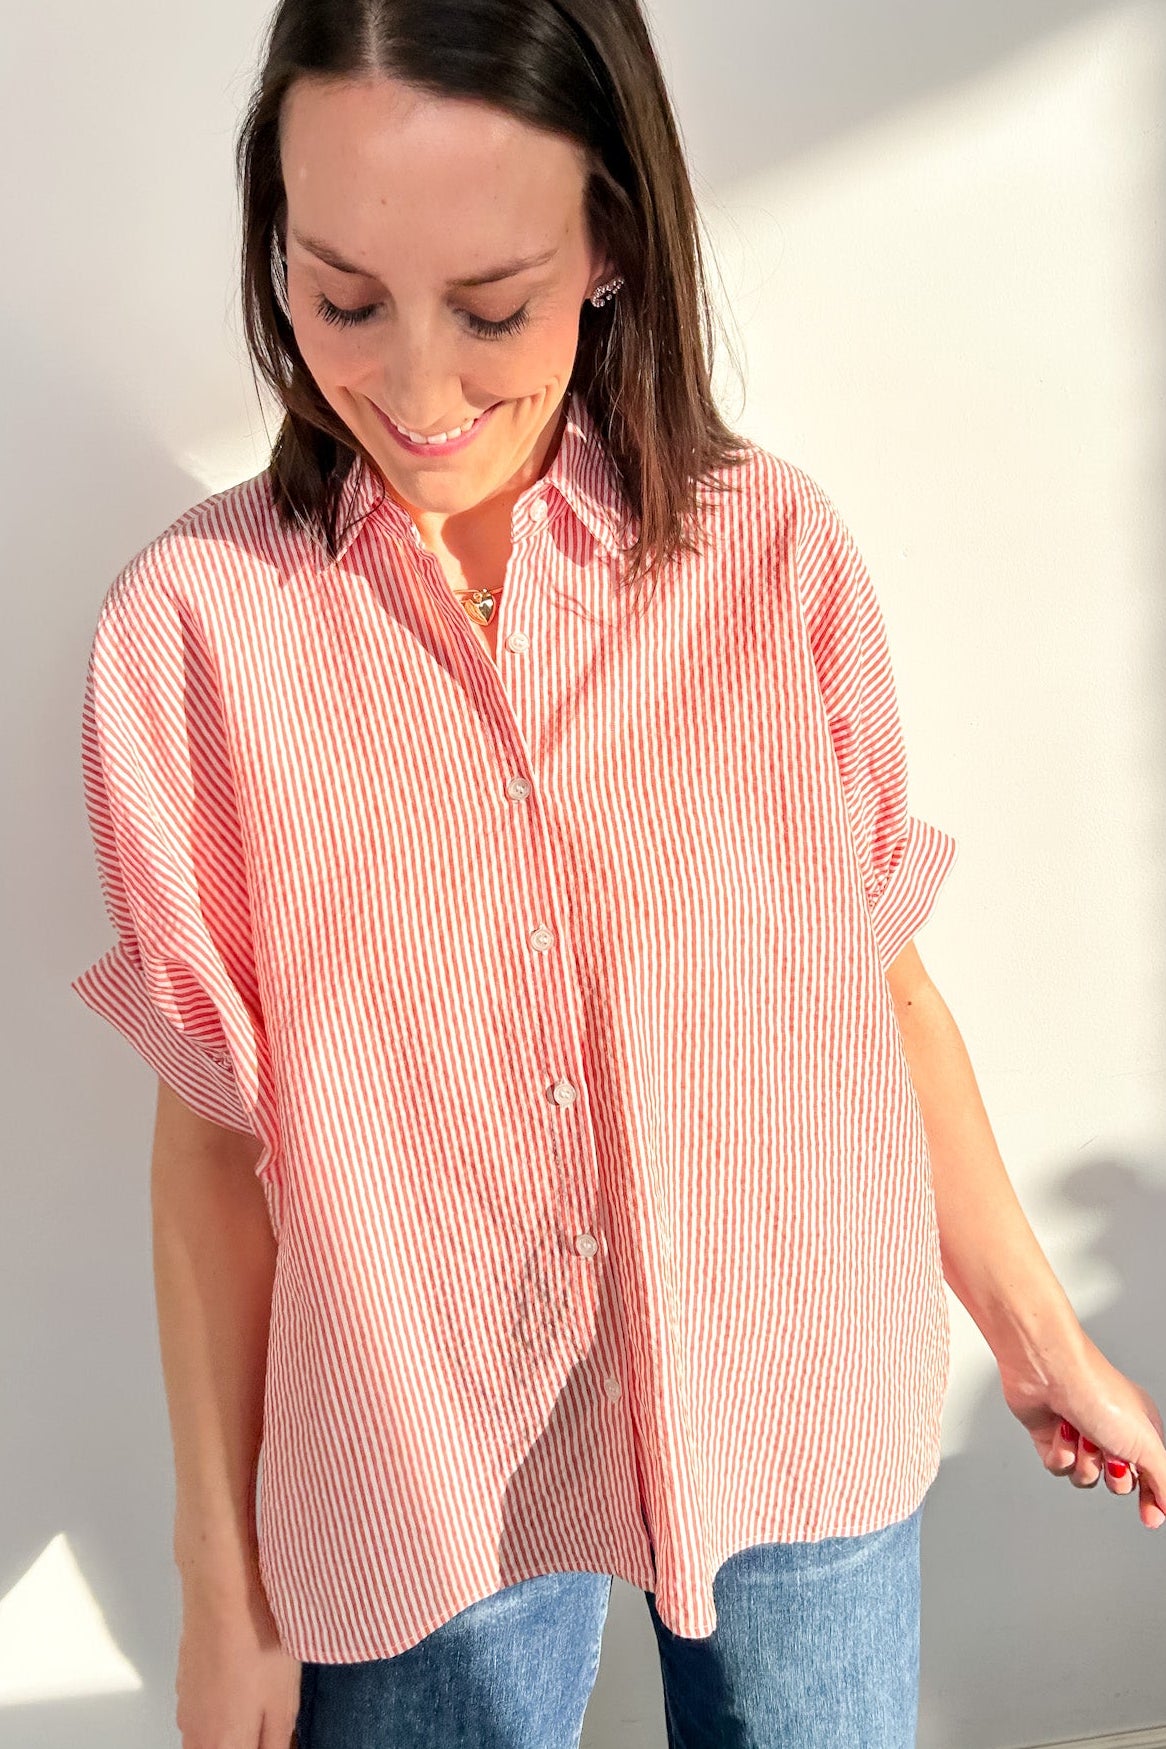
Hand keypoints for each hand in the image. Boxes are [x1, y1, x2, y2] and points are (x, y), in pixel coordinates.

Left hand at [996, 1328, 1165, 1530]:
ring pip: (1085, 1477)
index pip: (1151, 1476)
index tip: (1149, 1517)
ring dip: (1083, 1461)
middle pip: (1116, 1483)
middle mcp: (1110, 1431)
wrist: (1049, 1371)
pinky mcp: (1051, 1436)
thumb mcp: (1146, 1444)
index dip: (1152, 1499)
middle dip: (1111, 1473)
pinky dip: (1060, 1453)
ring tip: (1081, 1433)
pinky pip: (1058, 1467)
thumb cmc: (1098, 1393)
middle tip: (1109, 1452)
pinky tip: (1061, 1430)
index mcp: (1139, 1429)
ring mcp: (1079, 1434)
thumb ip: (1162, 1481)